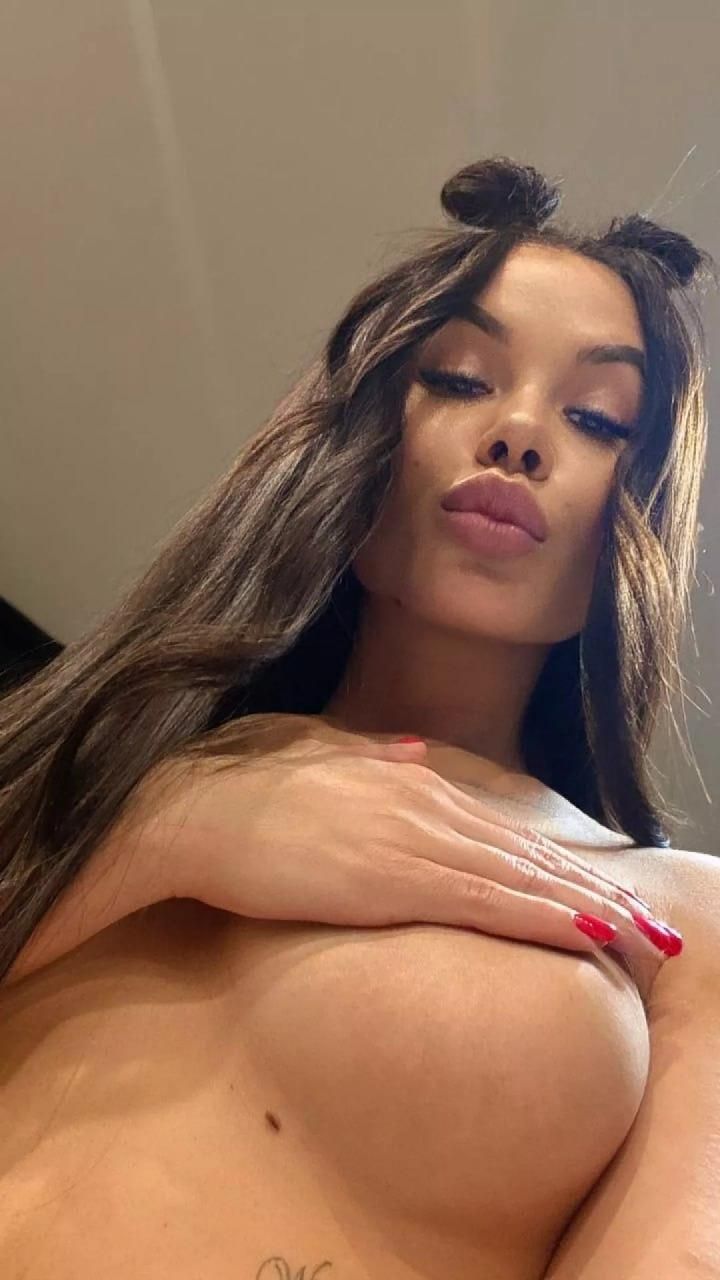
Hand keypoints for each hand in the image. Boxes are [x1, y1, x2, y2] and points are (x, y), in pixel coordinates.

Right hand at [141, 714, 668, 975]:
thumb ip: (367, 757)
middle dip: (596, 891)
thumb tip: (406, 752)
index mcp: (406, 781)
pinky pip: (483, 901)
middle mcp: (422, 802)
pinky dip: (541, 916)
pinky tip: (583, 934)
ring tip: (641, 935)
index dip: (560, 863)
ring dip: (587, 908)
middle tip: (654, 924)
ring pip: (519, 877)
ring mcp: (410, 838)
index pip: (502, 830)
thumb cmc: (242, 792)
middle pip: (526, 853)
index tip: (607, 889)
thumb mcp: (314, 757)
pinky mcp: (389, 876)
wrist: (190, 810)